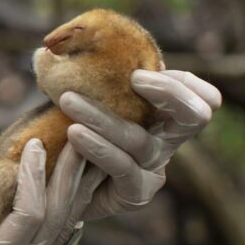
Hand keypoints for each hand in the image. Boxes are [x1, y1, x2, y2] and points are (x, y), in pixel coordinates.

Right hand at [0, 139, 87, 244]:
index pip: (27, 218)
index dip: (33, 179)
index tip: (33, 144)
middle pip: (55, 221)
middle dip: (67, 178)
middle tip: (77, 138)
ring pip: (59, 230)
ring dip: (72, 191)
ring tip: (83, 156)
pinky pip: (51, 238)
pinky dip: (65, 209)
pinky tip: (71, 189)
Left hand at [61, 69, 221, 220]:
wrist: (59, 185)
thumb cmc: (71, 132)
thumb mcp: (84, 100)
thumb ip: (79, 76)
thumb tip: (42, 51)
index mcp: (162, 114)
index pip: (202, 97)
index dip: (185, 83)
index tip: (140, 71)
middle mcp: (166, 141)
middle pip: (196, 116)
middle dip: (171, 92)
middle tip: (134, 78)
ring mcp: (153, 169)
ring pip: (139, 139)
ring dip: (102, 116)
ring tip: (67, 100)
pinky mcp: (135, 193)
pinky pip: (121, 167)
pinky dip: (97, 147)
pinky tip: (74, 132)